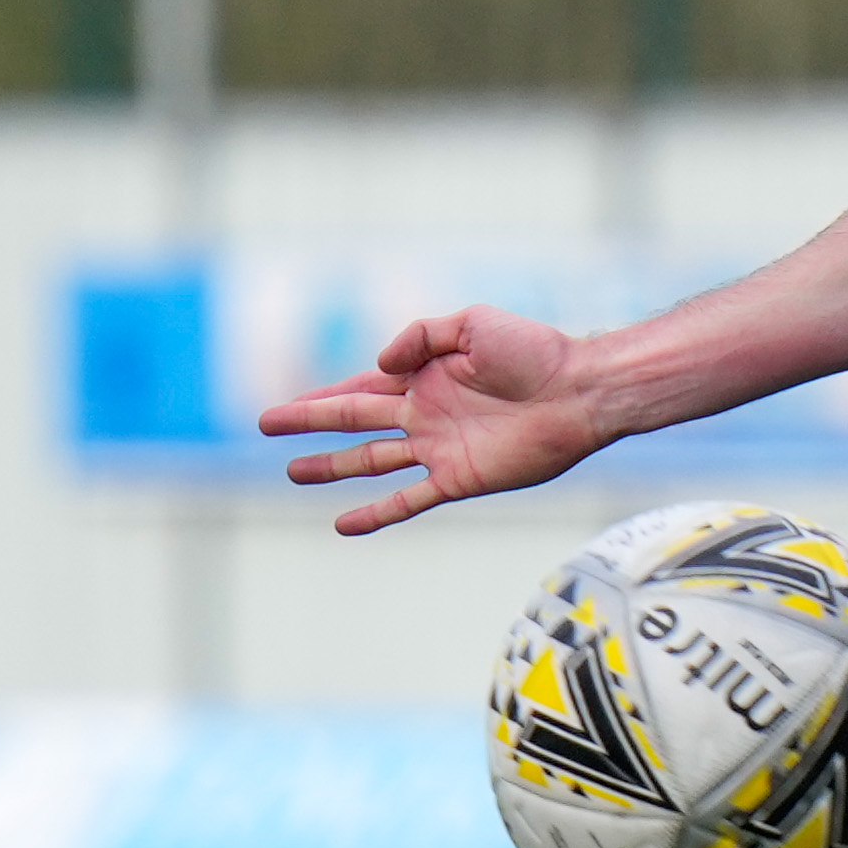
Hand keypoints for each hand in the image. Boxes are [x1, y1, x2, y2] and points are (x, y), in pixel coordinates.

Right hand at [262, 304, 627, 537]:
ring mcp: (440, 447)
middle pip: (354, 420)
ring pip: (371, 459)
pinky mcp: (458, 478)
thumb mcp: (472, 324)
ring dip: (332, 466)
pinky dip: (375, 513)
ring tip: (293, 472)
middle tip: (267, 426)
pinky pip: (407, 499)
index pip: (363, 387)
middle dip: (310, 422)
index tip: (286, 404)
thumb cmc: (535, 352)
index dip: (324, 395)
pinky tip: (342, 523)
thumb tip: (378, 366)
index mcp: (426, 376)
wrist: (580, 392)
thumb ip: (421, 337)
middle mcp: (426, 413)